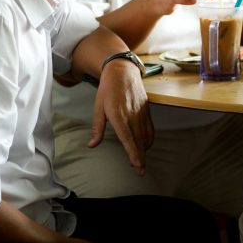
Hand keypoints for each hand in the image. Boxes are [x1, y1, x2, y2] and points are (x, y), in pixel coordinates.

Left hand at [89, 58, 153, 173]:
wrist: (122, 70)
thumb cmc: (108, 89)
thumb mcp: (98, 107)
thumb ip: (97, 127)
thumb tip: (92, 145)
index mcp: (118, 115)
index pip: (128, 138)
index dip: (133, 152)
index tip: (137, 164)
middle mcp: (132, 115)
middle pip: (139, 141)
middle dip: (140, 157)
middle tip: (141, 171)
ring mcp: (141, 112)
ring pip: (146, 136)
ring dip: (145, 150)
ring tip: (141, 162)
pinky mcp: (146, 110)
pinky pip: (150, 128)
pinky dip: (149, 139)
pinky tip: (146, 146)